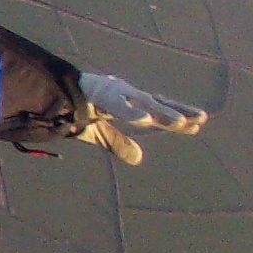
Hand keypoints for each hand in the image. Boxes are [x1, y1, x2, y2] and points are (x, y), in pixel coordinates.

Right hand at [74, 72, 208, 165]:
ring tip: (181, 122)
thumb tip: (139, 160)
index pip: (159, 109)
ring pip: (144, 103)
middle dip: (180, 111)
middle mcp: (126, 94)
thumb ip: (118, 144)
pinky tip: (145, 119)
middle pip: (159, 103)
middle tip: (202, 118)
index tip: (199, 122)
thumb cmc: (75, 109)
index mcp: (128, 102)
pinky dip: (131, 111)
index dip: (177, 115)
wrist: (50, 93)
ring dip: (163, 113)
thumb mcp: (99, 132)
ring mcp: (115, 92)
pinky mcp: (100, 94)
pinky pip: (118, 105)